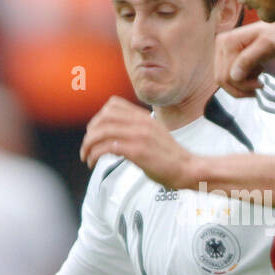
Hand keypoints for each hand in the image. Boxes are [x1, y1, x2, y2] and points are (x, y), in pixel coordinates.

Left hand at [80, 97, 195, 187]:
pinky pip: (108, 147)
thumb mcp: (154, 135)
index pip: (113, 105)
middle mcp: (141, 123)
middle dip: (90, 132)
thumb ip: (138, 130)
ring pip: (102, 132)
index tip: (95, 132)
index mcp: (144, 118)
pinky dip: (95, 154)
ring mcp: (139, 136)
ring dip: (89, 145)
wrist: (188, 169)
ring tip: (86, 156)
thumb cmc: (171, 157)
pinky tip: (94, 162)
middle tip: (87, 146)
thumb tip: (117, 134)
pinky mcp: (138, 151)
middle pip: (104, 117)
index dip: (98, 117)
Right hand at [215, 14, 274, 96]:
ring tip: (257, 78)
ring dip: (241, 85)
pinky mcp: (227, 57)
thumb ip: (248, 59)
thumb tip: (234, 75)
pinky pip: (227, 77)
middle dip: (242, 87)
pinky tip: (252, 75)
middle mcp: (222, 45)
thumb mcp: (267, 46)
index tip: (260, 84)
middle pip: (222, 79)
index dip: (243, 85)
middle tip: (259, 83)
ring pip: (224, 80)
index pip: (227, 74)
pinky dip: (240, 82)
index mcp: (228, 41)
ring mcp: (223, 51)